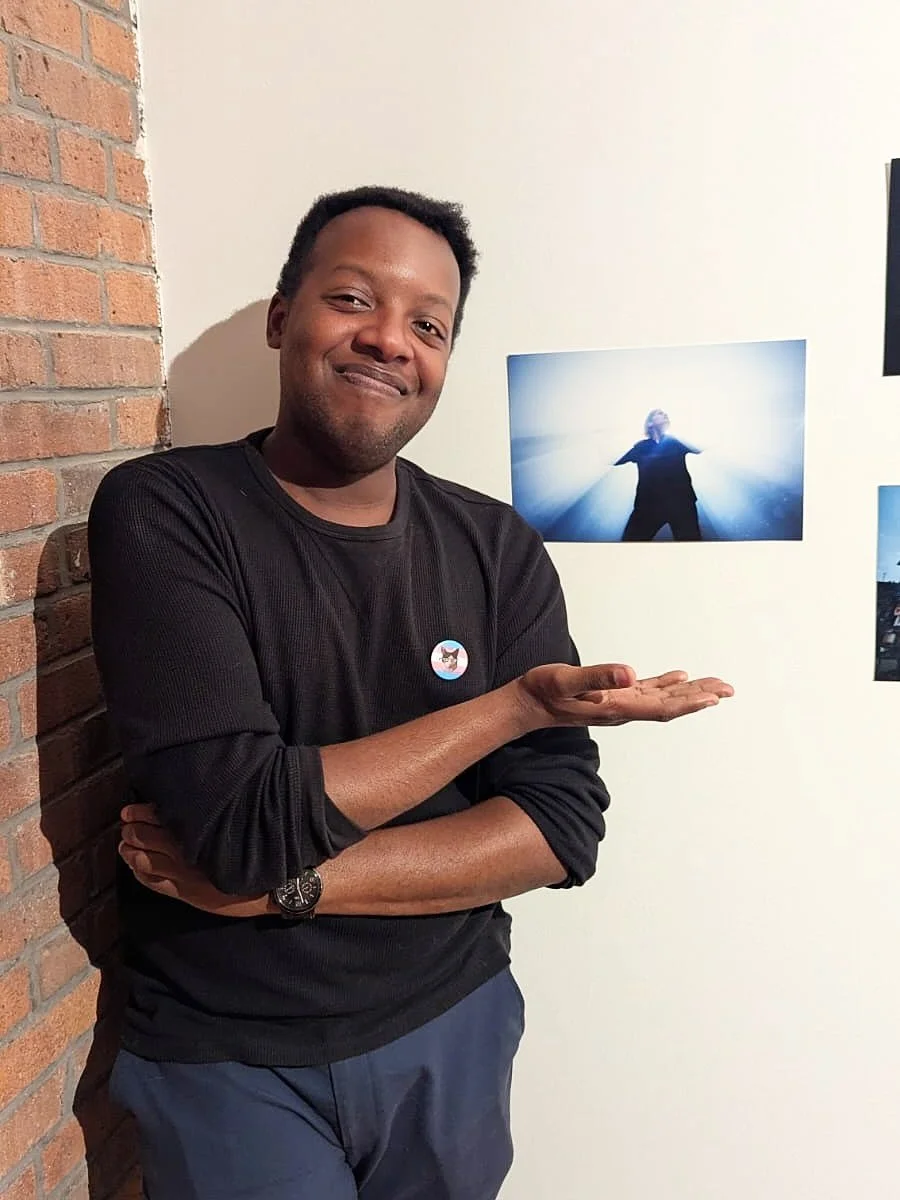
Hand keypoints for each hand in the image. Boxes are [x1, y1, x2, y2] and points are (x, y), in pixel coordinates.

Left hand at [119, 805, 268, 917]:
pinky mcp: (182, 892)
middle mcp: (185, 850)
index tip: (130, 810)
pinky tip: (134, 866)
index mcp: (196, 830)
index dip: (139, 812)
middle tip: (126, 825)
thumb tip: (181, 806)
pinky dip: (137, 871)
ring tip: (125, 845)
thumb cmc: (249, 851)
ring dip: (128, 850)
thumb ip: (205, 818)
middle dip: (130, 829)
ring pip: (142, 859)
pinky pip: (150, 881)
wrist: (265, 886)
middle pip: (144, 836)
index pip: (157, 816)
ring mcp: (181, 873)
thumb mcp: (230, 827)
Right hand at [516, 663, 732, 728]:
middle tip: (729, 690)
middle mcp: (622, 708)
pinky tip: (680, 677)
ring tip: (716, 686)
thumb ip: (597, 677)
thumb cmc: (542, 691)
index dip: (688, 703)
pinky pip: (647, 691)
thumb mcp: (566, 680)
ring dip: (689, 693)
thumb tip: (630, 673)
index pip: (660, 708)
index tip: (713, 698)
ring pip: (663, 699)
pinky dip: (667, 685)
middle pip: (669, 706)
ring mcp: (619, 703)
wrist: (527, 705)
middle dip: (700, 698)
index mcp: (616, 707)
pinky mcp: (613, 695)